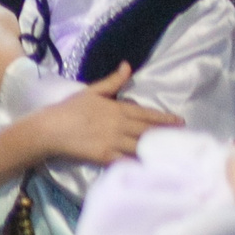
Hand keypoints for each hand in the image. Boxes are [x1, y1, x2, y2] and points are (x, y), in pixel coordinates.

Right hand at [29, 64, 180, 165]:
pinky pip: (126, 161)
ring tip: (174, 154)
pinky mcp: (104, 156)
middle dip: (166, 135)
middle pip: (147, 131)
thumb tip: (128, 66)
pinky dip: (139, 164)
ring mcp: (112, 142)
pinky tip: (151, 168)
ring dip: (157, 149)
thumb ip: (112, 81)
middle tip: (185, 139)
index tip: (180, 121)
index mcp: (117, 108)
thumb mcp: (91, 91)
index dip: (164, 118)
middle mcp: (119, 125)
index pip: (146, 114)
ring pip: (141, 146)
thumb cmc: (68, 109)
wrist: (49, 129)